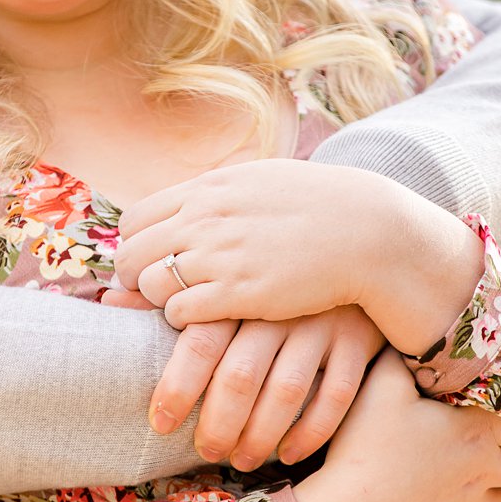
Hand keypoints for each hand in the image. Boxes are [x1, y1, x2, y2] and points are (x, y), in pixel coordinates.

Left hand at [101, 290, 384, 469]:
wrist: (358, 241)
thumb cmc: (269, 267)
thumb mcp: (220, 271)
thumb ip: (167, 291)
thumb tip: (108, 300)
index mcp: (238, 289)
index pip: (199, 342)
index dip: (177, 387)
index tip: (159, 423)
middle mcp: (278, 308)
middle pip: (240, 376)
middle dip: (217, 423)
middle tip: (203, 452)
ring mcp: (320, 324)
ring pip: (286, 392)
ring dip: (260, 436)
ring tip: (239, 459)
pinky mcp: (356, 339)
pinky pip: (335, 394)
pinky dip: (311, 430)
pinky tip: (289, 452)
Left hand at [112, 158, 485, 354]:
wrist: (368, 231)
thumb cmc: (319, 208)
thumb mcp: (260, 182)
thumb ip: (218, 195)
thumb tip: (185, 207)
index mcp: (209, 187)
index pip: (136, 220)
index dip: (137, 246)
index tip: (151, 263)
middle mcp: (206, 218)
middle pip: (132, 255)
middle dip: (134, 279)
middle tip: (152, 295)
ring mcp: (220, 255)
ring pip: (150, 285)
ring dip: (159, 300)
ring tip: (183, 306)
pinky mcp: (239, 293)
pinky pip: (179, 312)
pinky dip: (182, 319)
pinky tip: (207, 317)